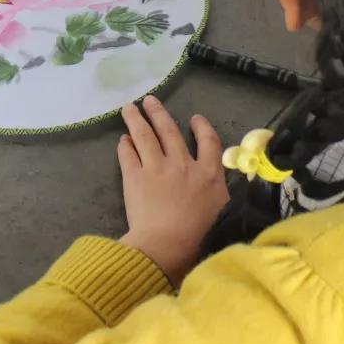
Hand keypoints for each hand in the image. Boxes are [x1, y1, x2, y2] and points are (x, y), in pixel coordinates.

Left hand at [117, 96, 228, 285]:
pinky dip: (125, 145)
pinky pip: (128, 155)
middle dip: (158, 113)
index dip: (202, 127)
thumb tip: (213, 175)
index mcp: (207, 172)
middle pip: (169, 131)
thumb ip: (217, 186)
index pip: (208, 141)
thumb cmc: (197, 232)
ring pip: (144, 136)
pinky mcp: (134, 176)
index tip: (195, 118)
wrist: (166, 243)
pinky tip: (123, 140)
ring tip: (129, 108)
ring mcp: (156, 167)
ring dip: (136, 119)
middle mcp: (182, 163)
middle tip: (149, 100)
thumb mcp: (220, 207)